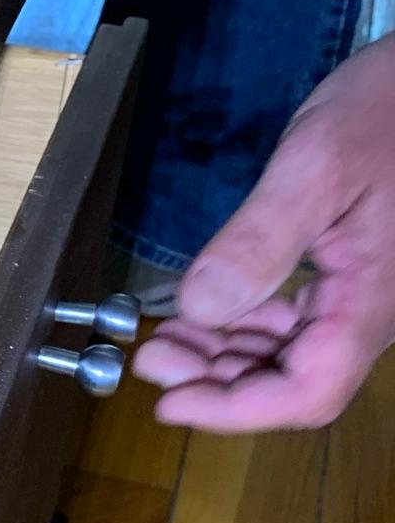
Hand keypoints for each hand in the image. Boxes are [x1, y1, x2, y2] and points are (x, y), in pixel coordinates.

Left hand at [133, 32, 394, 430]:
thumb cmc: (386, 111)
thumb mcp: (315, 168)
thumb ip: (259, 241)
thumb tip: (200, 308)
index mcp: (371, 303)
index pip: (306, 392)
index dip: (234, 412)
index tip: (168, 405)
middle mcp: (371, 313)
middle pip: (292, 383)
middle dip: (217, 383)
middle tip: (151, 359)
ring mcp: (361, 297)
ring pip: (289, 357)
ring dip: (225, 358)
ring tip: (166, 340)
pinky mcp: (350, 277)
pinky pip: (296, 324)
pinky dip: (246, 327)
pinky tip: (206, 313)